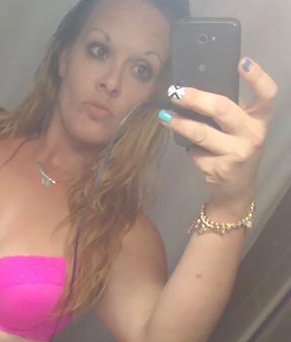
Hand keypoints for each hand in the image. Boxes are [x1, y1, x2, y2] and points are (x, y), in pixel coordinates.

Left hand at [162, 58, 277, 211]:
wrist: (237, 189)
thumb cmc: (237, 149)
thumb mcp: (242, 128)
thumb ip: (229, 111)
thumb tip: (195, 90)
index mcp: (260, 119)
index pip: (267, 93)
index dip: (256, 76)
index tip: (241, 62)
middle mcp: (253, 135)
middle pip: (222, 109)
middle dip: (195, 98)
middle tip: (176, 92)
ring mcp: (237, 153)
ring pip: (202, 133)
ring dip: (180, 123)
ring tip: (165, 116)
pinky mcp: (221, 169)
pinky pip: (196, 153)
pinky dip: (190, 150)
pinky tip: (193, 151)